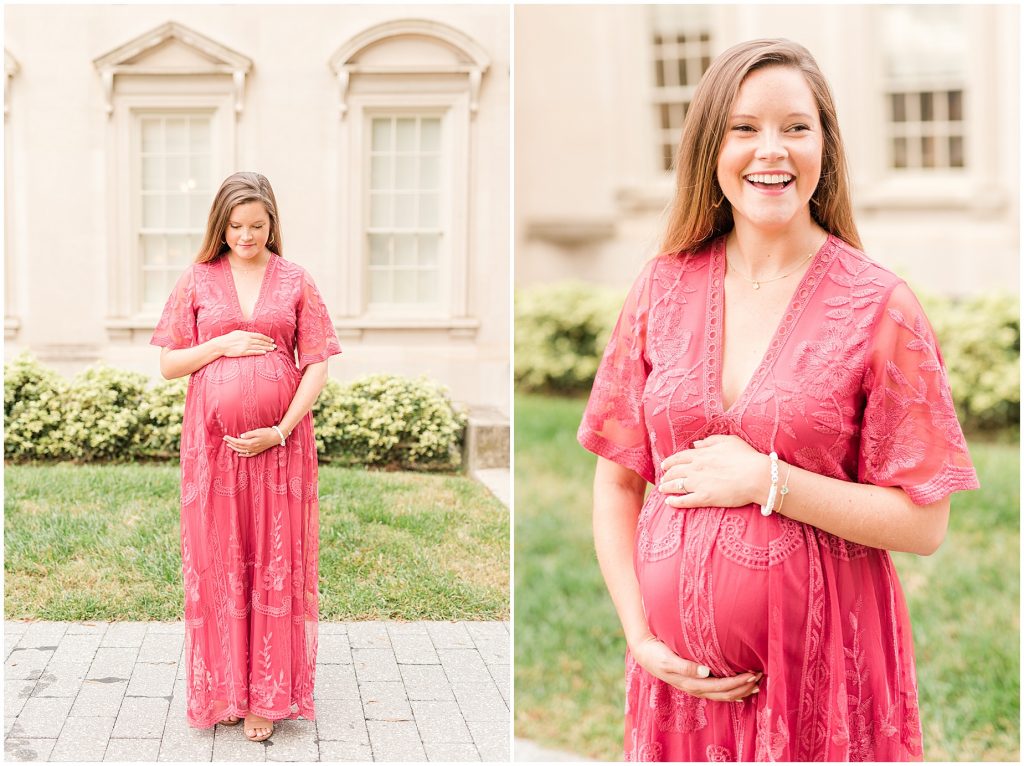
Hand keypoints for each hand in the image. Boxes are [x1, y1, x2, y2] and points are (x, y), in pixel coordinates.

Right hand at [217, 330, 275, 357]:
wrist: (221, 345)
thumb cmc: (228, 339)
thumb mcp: (237, 333)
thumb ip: (245, 334)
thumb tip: (251, 335)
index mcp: (246, 334)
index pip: (259, 336)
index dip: (266, 338)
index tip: (271, 340)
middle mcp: (247, 340)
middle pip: (261, 342)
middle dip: (269, 344)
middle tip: (275, 346)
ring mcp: (245, 346)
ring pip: (259, 347)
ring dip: (266, 348)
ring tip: (272, 349)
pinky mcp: (243, 352)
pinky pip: (253, 352)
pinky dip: (260, 352)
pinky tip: (265, 352)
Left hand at [223, 428, 281, 457]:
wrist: (276, 437)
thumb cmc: (267, 432)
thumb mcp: (257, 431)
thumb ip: (249, 434)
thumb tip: (241, 436)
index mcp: (250, 442)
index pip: (237, 442)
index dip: (230, 439)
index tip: (225, 437)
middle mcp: (252, 448)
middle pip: (238, 447)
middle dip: (230, 443)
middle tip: (225, 440)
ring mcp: (255, 450)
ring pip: (242, 451)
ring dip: (235, 448)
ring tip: (229, 445)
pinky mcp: (258, 451)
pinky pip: (248, 455)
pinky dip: (243, 455)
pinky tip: (239, 454)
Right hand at [630, 635, 761, 700]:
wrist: (645, 653)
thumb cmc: (657, 653)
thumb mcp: (668, 659)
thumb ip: (686, 666)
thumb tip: (706, 672)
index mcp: (691, 683)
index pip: (720, 686)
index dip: (737, 682)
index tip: (752, 674)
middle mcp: (695, 688)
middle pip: (724, 693)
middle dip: (743, 686)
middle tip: (759, 677)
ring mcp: (695, 687)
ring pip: (722, 694)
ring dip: (740, 691)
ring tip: (755, 685)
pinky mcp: (694, 682)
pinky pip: (716, 692)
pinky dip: (730, 693)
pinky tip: (740, 692)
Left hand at [658, 435, 767, 508]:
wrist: (757, 475)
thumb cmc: (746, 456)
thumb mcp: (728, 441)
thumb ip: (709, 441)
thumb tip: (694, 444)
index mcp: (701, 454)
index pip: (679, 457)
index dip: (670, 462)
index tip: (665, 465)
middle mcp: (696, 468)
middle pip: (674, 471)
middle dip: (666, 475)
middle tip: (662, 478)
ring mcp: (699, 483)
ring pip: (676, 485)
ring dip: (666, 487)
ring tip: (662, 489)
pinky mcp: (705, 498)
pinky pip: (685, 501)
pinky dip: (675, 502)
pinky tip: (669, 502)